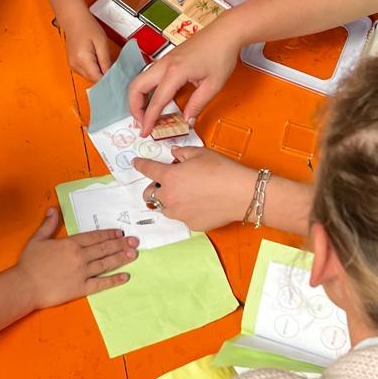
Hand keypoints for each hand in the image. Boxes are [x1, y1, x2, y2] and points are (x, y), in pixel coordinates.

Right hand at [14, 207, 136, 308]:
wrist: (24, 286)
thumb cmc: (29, 263)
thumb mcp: (37, 239)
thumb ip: (49, 224)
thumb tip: (54, 209)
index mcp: (70, 243)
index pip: (94, 237)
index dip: (108, 234)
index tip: (120, 233)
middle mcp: (80, 256)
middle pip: (104, 248)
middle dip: (121, 244)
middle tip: (135, 241)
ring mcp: (82, 273)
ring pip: (106, 263)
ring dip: (121, 258)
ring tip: (134, 254)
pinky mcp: (81, 288)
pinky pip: (101, 284)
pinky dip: (114, 280)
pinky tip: (125, 276)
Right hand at [61, 13, 113, 80]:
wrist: (74, 19)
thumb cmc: (87, 26)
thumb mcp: (102, 42)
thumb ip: (106, 61)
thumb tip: (110, 74)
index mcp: (83, 60)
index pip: (97, 79)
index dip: (109, 80)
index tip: (118, 77)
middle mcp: (75, 65)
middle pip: (93, 80)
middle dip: (104, 77)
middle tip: (115, 70)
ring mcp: (72, 65)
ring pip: (89, 77)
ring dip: (98, 73)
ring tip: (106, 63)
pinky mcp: (73, 64)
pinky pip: (85, 72)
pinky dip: (93, 70)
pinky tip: (98, 62)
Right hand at [129, 27, 240, 132]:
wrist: (225, 32)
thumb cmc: (221, 55)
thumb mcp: (213, 85)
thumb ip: (197, 104)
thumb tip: (187, 120)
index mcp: (175, 72)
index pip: (156, 101)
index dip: (149, 119)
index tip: (145, 133)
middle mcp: (164, 65)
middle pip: (136, 87)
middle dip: (134, 108)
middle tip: (142, 123)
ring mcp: (164, 60)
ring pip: (140, 80)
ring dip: (138, 98)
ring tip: (146, 115)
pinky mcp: (168, 59)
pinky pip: (149, 76)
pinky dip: (147, 90)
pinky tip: (156, 100)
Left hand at [134, 146, 252, 231]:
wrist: (241, 193)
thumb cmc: (222, 170)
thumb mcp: (200, 154)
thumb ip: (182, 153)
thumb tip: (174, 154)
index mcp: (169, 177)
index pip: (148, 169)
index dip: (140, 165)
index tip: (136, 163)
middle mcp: (170, 197)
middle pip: (149, 195)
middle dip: (154, 188)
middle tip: (168, 183)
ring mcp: (179, 214)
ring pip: (166, 208)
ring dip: (170, 201)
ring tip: (188, 194)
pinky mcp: (191, 225)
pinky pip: (183, 217)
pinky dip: (187, 210)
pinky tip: (202, 204)